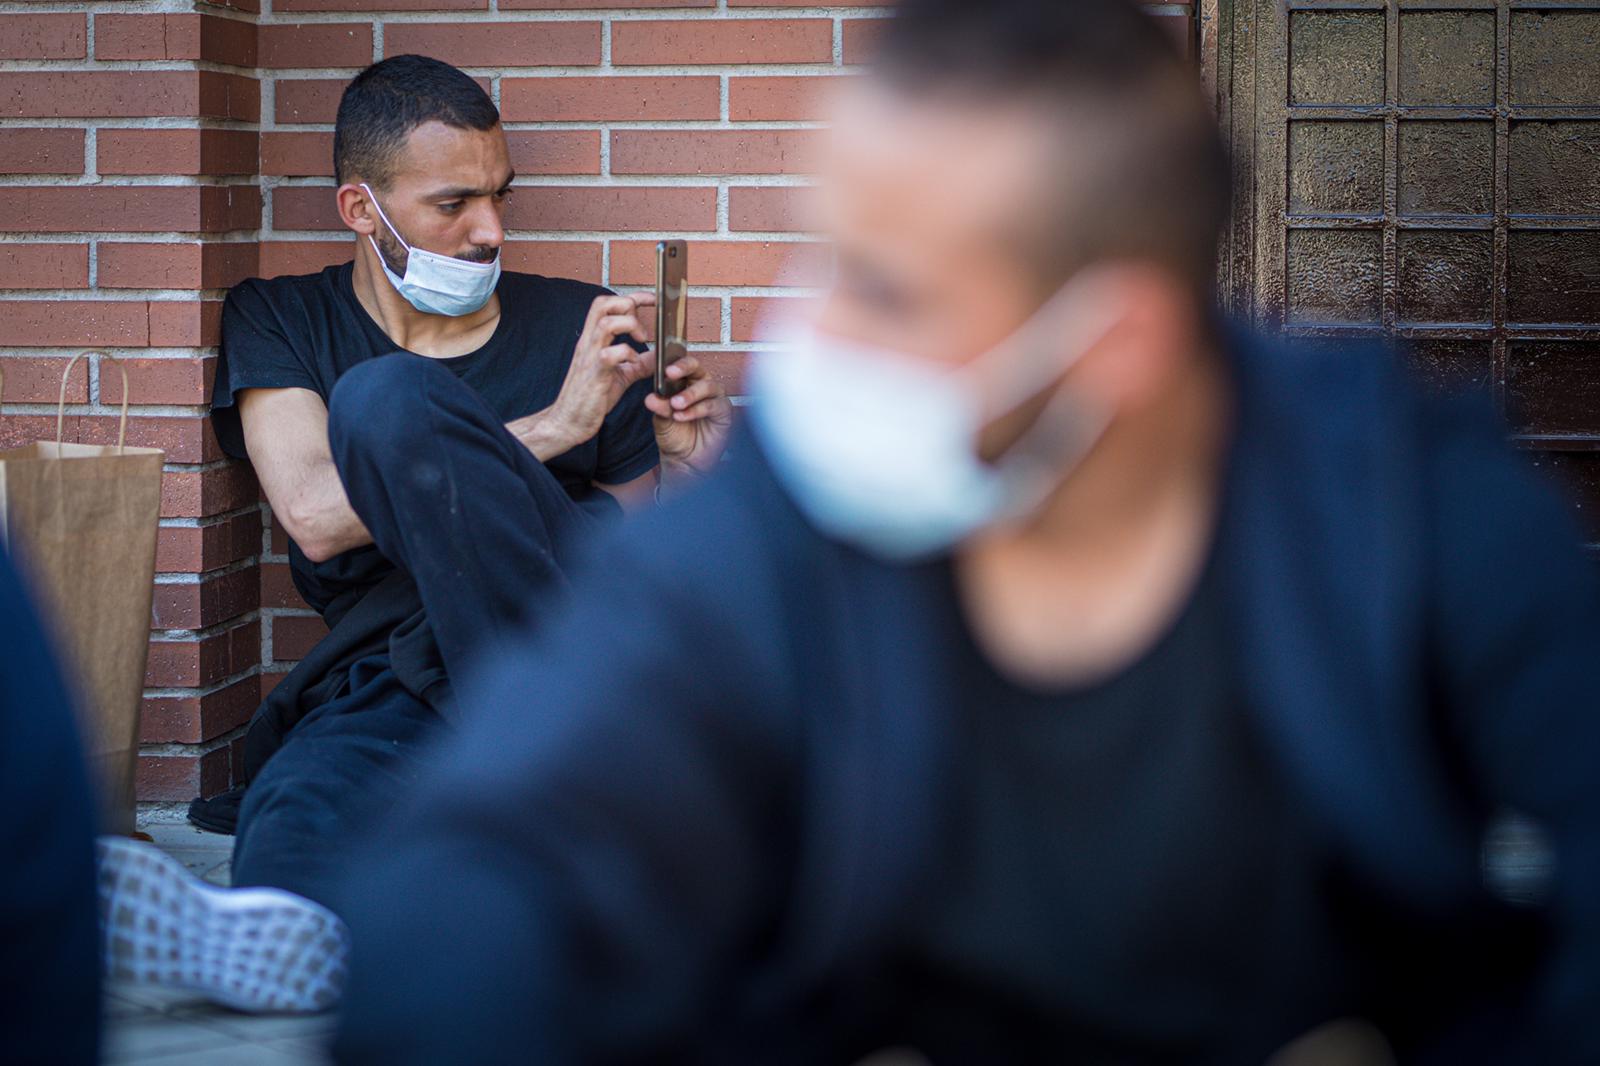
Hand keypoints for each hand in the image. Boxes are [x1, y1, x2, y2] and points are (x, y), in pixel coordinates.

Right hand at [546, 292, 655, 449]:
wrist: (568, 422)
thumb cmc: (592, 398)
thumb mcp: (621, 376)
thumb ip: (639, 364)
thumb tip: (660, 356)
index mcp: (593, 339)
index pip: (607, 304)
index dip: (632, 297)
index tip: (654, 300)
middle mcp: (588, 342)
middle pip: (603, 304)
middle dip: (629, 305)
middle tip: (645, 328)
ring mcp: (589, 356)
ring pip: (607, 323)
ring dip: (630, 326)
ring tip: (642, 341)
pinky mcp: (594, 374)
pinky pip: (610, 354)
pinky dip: (627, 354)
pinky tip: (633, 364)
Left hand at [644, 353, 732, 478]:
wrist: (683, 460)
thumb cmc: (675, 435)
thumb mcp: (662, 420)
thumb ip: (660, 407)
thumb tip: (651, 398)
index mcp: (686, 382)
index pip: (682, 365)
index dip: (674, 362)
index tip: (662, 366)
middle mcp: (702, 386)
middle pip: (698, 368)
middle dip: (684, 368)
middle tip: (670, 373)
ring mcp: (715, 398)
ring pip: (708, 386)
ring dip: (690, 394)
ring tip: (675, 404)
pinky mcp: (724, 412)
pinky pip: (713, 405)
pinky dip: (696, 409)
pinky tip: (681, 416)